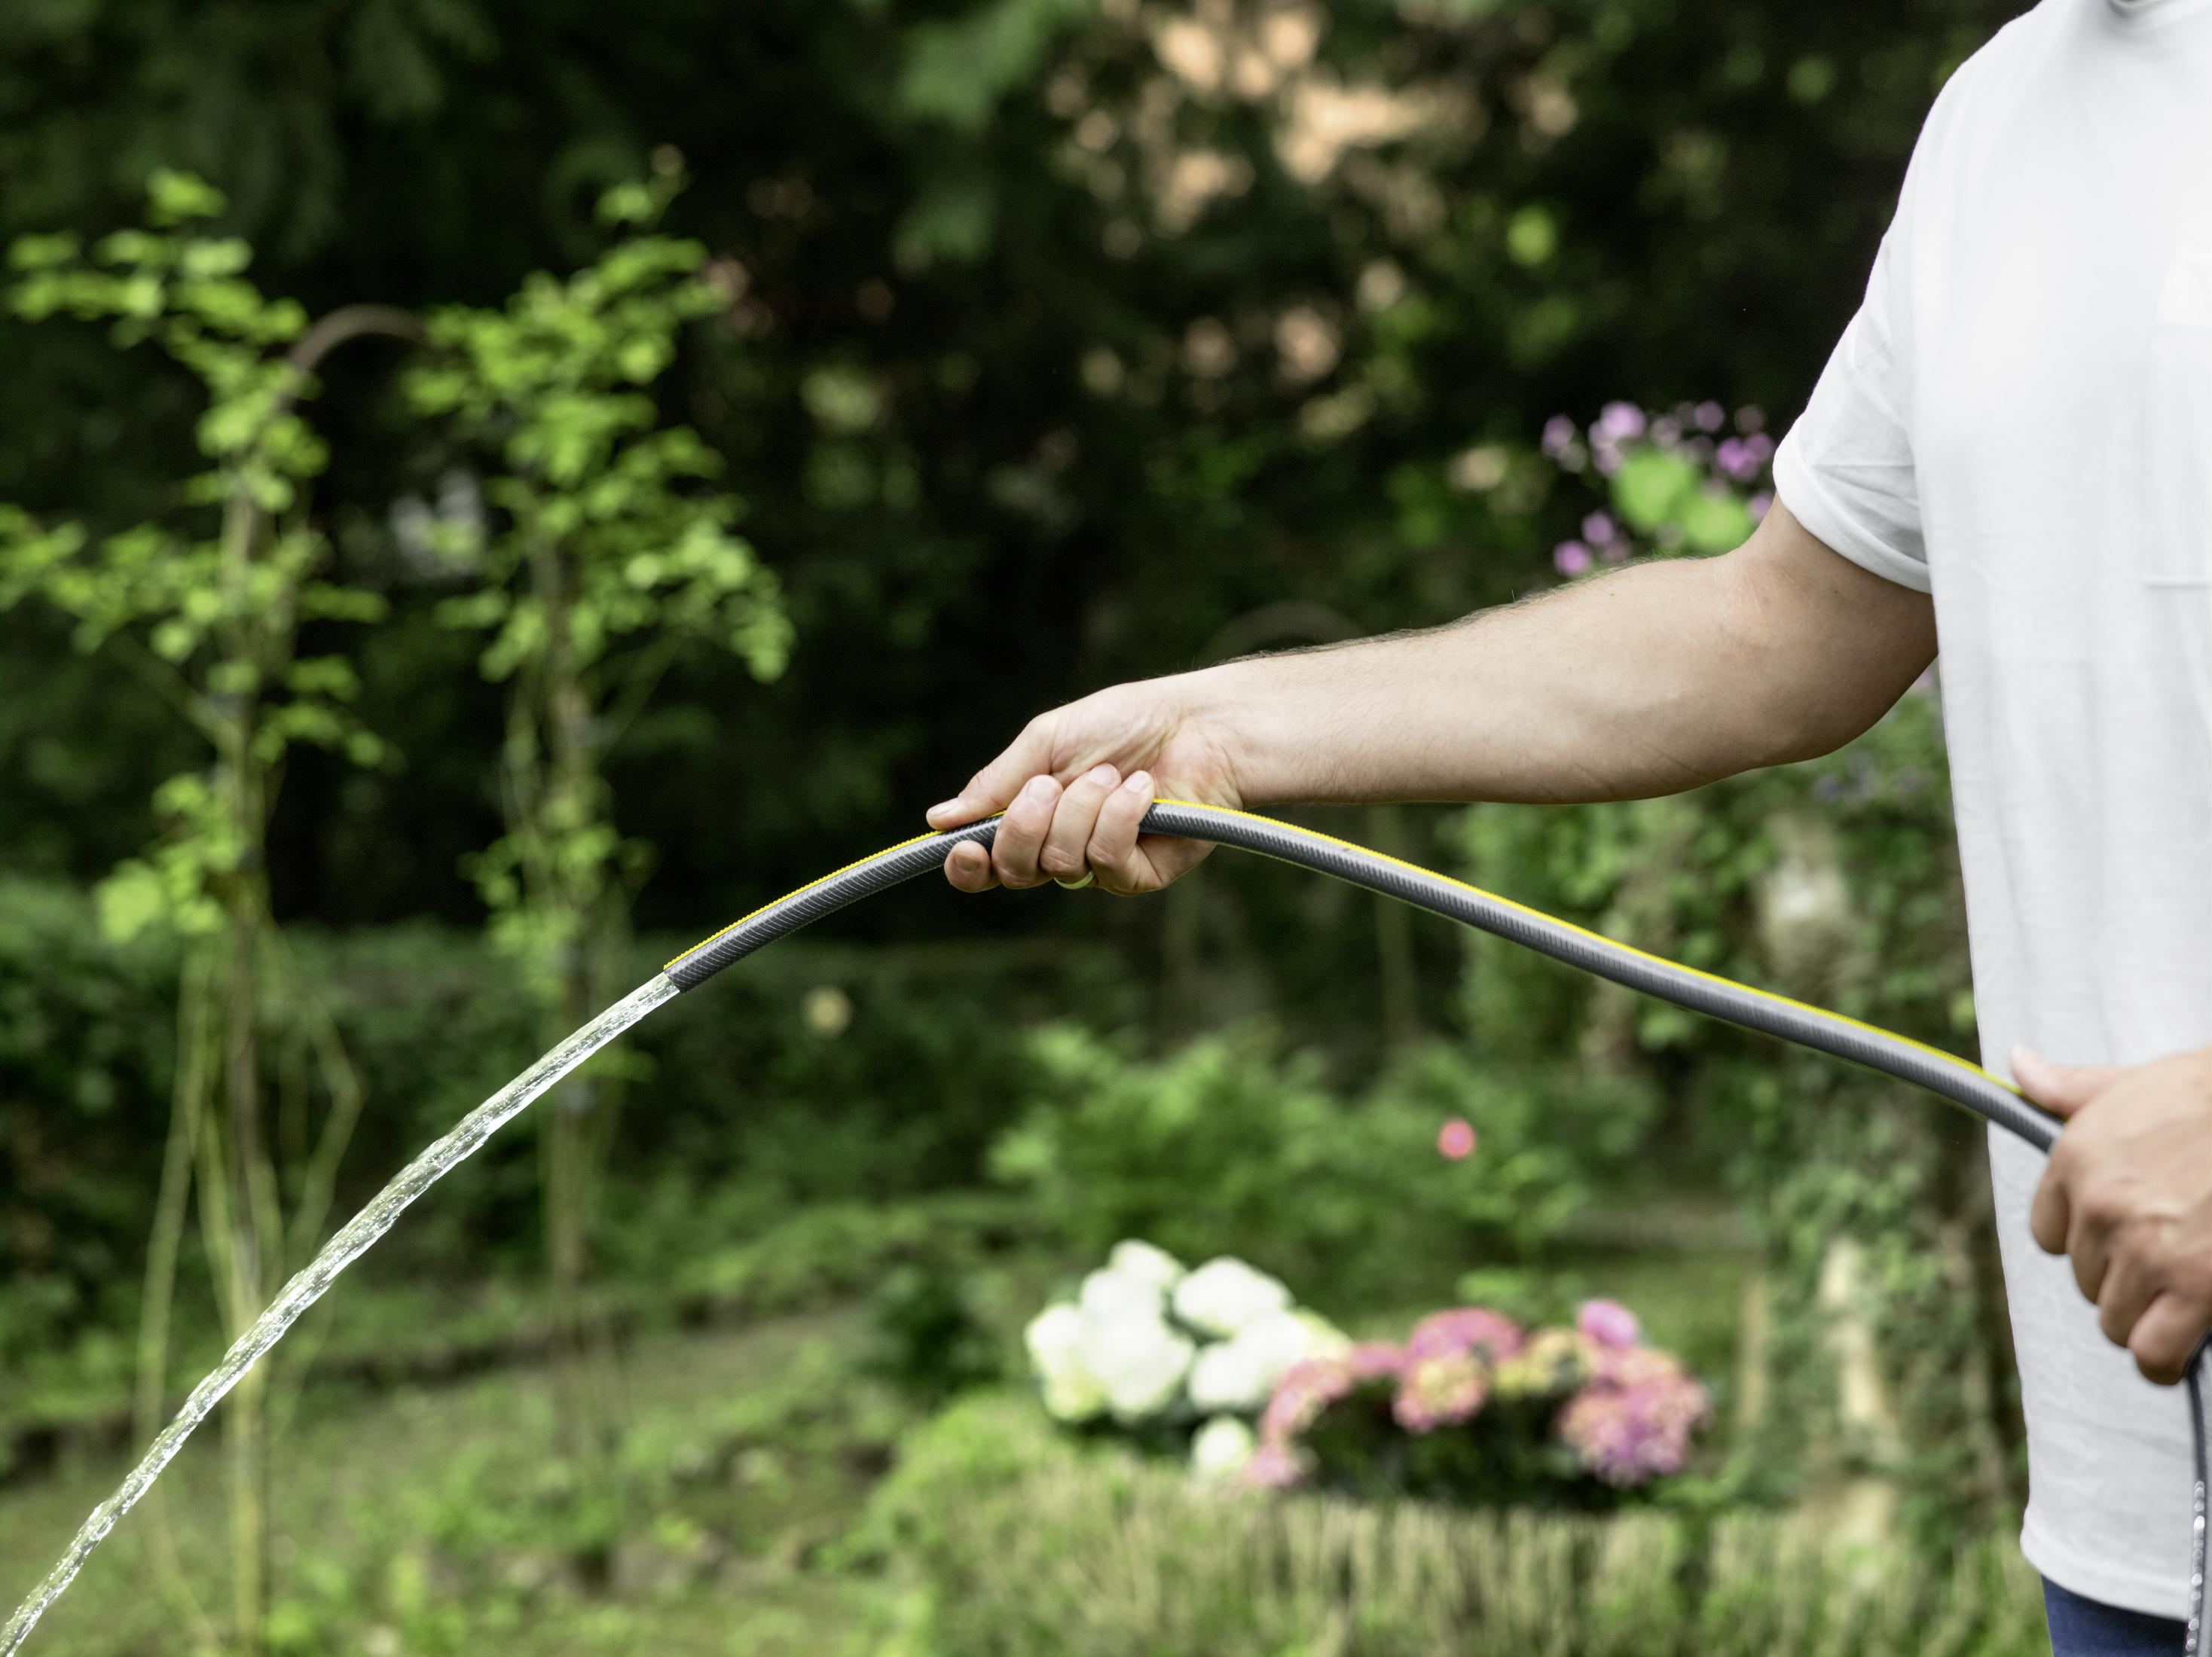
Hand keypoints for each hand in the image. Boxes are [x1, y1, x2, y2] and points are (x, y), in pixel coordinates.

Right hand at [925, 675, 1245, 894]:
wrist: (1198, 725)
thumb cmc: (1125, 723)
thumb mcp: (1047, 741)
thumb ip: (995, 783)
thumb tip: (938, 819)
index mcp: (1030, 817)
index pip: (985, 863)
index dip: (967, 866)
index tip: (965, 848)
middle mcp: (1058, 848)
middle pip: (1013, 871)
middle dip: (1026, 824)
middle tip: (1051, 784)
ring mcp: (1099, 866)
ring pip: (1059, 864)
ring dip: (1082, 809)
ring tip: (1112, 774)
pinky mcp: (1138, 875)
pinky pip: (1107, 864)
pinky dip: (1119, 819)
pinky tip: (1142, 791)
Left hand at [2020, 1043, 2211, 1384]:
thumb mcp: (2134, 1084)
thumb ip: (2070, 1088)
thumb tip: (2019, 1064)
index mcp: (2076, 1160)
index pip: (2050, 1233)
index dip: (2087, 1242)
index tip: (2118, 1239)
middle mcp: (2100, 1208)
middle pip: (2085, 1278)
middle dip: (2122, 1277)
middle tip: (2165, 1262)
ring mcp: (2146, 1252)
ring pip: (2113, 1319)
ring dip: (2143, 1317)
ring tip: (2177, 1298)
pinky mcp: (2196, 1288)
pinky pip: (2153, 1352)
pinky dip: (2162, 1359)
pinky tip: (2179, 1347)